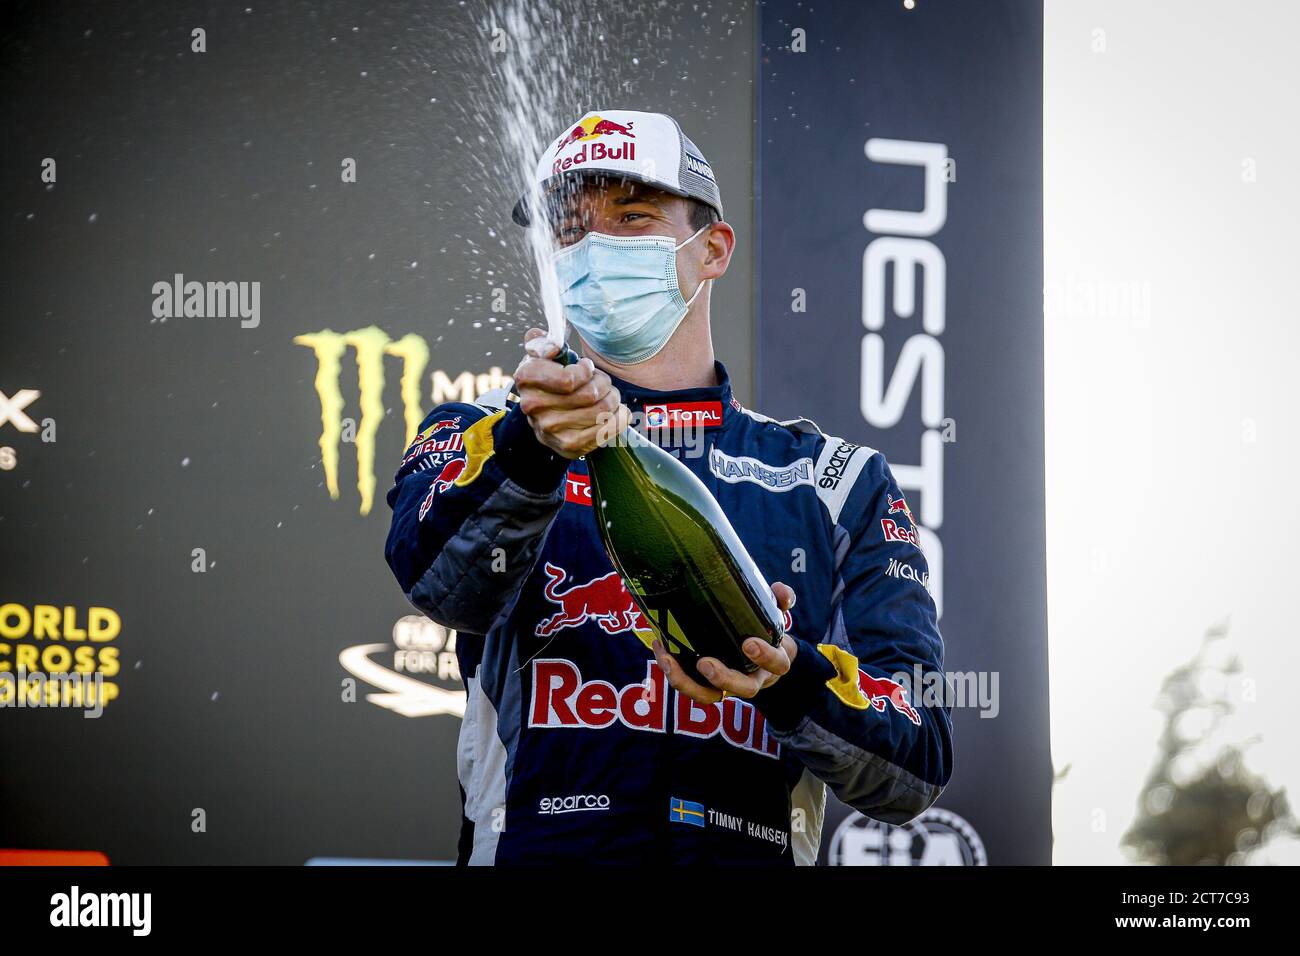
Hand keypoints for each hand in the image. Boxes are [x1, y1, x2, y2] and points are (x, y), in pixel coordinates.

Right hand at [513, 328, 630, 459]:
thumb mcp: (542, 353)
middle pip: (591, 395)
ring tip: (608, 396)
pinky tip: (615, 413)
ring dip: (612, 400)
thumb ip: (542, 341)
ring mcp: (549, 430)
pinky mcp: (568, 447)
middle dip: (604, 383)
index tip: (587, 368)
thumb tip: (552, 348)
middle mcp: (533, 407)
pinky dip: (618, 419)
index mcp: (526, 378)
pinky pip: (606, 431)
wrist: (547, 412)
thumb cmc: (551, 377)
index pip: (569, 379)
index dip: (586, 371)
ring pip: (601, 411)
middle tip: (602, 382)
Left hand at [651, 582, 797, 704]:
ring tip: (669, 661)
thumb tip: (781, 591)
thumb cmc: (767, 633)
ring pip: (711, 696)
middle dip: (724, 678)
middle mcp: (753, 679)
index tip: (748, 643)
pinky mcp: (709, 686)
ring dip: (688, 684)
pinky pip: (692, 688)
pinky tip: (662, 651)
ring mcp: (730, 686)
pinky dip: (676, 675)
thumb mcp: (777, 616)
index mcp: (774, 662)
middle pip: (744, 689)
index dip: (764, 656)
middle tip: (704, 663)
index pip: (776, 664)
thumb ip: (781, 601)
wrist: (763, 659)